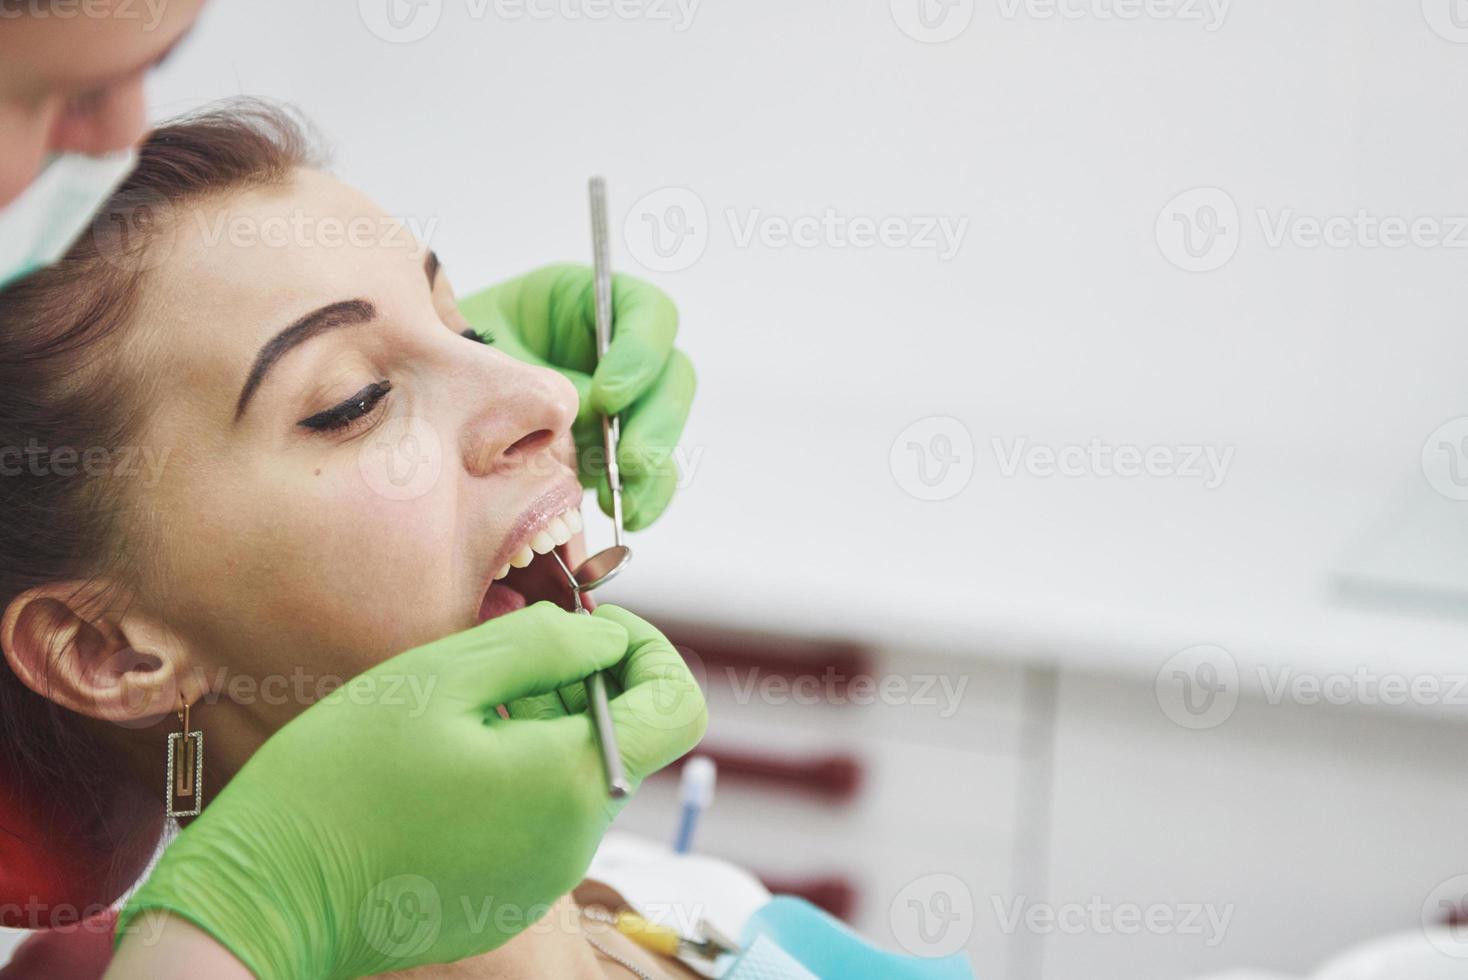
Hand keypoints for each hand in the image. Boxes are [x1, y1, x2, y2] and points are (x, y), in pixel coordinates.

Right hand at [113, 602, 707, 979]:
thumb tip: (607, 640)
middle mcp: (576, 841)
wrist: (266, 897)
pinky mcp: (508, 895)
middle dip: (581, 686)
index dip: (647, 651)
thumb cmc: (342, 778)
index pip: (678, 707)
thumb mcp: (441, 677)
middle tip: (498, 666)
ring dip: (544, 728)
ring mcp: (543, 877)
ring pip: (579, 776)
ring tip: (459, 716)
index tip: (587, 630)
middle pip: (625, 739)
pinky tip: (444, 767)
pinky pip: (542, 817)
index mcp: (573, 782)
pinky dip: (518, 775)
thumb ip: (543, 646)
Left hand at [457, 265, 694, 529]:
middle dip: (653, 423)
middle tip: (625, 460)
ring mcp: (619, 402)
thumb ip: (516, 365)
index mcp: (586, 304)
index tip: (605, 395)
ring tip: (623, 498)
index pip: (647, 315)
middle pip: (672, 375)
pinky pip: (651, 473)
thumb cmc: (441, 357)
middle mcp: (613, 350)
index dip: (640, 354)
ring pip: (666, 427)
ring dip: (653, 467)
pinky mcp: (611, 448)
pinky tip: (624, 514)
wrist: (419, 395)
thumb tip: (557, 406)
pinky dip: (645, 496)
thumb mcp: (473, 342)